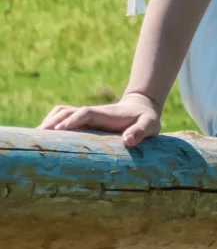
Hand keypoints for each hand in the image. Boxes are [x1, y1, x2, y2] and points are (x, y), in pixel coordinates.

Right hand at [39, 91, 161, 147]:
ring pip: (62, 112)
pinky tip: (43, 140)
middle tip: (37, 138)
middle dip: (52, 122)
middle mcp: (93, 113)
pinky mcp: (84, 121)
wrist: (142, 107)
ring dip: (48, 122)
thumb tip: (128, 141)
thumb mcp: (150, 125)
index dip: (73, 120)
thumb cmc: (146, 119)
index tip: (60, 131)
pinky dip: (51, 124)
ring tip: (35, 140)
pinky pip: (63, 118)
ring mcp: (87, 116)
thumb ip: (141, 132)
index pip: (85, 113)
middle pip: (67, 111)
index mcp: (106, 114)